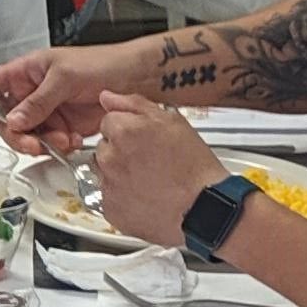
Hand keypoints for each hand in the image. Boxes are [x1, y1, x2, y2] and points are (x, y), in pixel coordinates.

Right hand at [0, 42, 131, 148]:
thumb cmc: (103, 63)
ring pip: (27, 136)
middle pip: (6, 120)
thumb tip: (15, 120)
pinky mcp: (63, 128)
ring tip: (63, 140)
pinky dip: (58, 148)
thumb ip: (38, 101)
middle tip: (33, 143)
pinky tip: (73, 140)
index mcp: (26, 71)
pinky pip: (49, 144)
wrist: (136, 79)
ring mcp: (47, 112)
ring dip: (41, 144)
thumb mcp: (65, 77)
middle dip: (18, 135)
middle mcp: (32, 93)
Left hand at [89, 91, 221, 246]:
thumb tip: (108, 97)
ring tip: (149, 179)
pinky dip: (122, 196)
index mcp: (123, 131)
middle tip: (150, 161)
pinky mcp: (110, 208)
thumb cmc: (193, 167)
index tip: (145, 139)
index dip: (129, 129)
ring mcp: (108, 184)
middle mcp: (110, 157)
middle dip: (121, 150)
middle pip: (104, 146)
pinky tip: (145, 195)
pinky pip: (109, 196)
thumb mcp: (173, 122)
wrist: (202, 208)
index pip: (109, 121)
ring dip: (119, 172)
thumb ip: (134, 105)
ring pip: (104, 171)